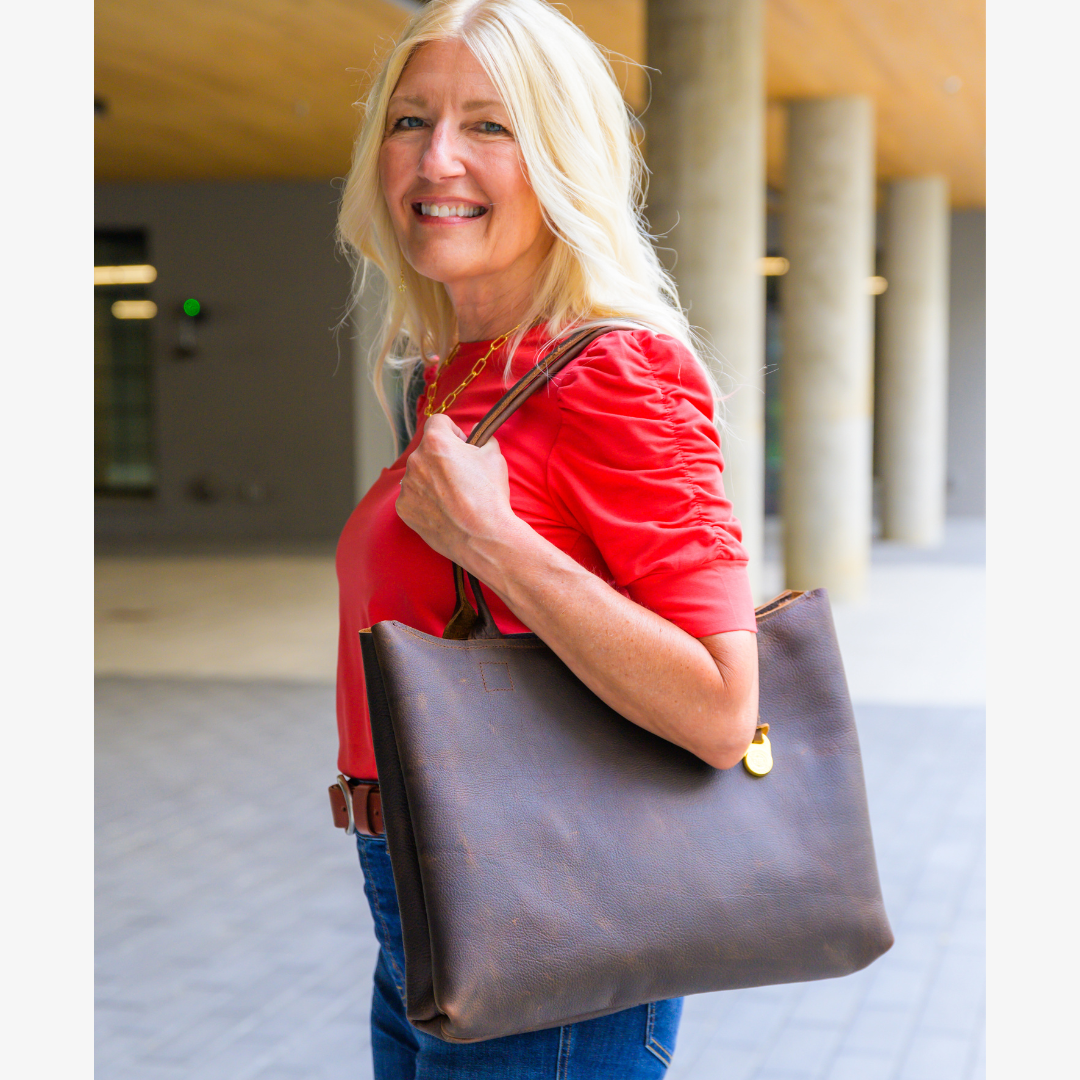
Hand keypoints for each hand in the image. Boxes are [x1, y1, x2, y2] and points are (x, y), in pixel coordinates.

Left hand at [395, 414, 516, 567]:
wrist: (482, 536)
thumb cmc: (489, 494)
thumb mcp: (494, 456)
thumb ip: (482, 437)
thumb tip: (477, 431)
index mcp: (435, 442)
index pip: (438, 422)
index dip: (454, 431)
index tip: (463, 446)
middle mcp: (415, 461)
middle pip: (427, 450)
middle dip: (442, 458)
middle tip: (462, 476)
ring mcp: (407, 486)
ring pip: (419, 474)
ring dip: (432, 479)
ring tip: (454, 497)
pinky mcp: (403, 508)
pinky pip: (413, 497)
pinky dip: (425, 500)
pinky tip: (444, 510)